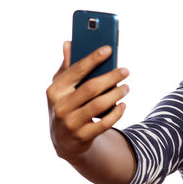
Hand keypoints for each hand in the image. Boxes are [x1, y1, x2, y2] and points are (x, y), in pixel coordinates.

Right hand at [46, 41, 129, 161]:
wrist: (64, 140)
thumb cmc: (66, 105)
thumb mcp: (62, 88)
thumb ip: (67, 67)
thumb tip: (68, 43)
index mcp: (55, 90)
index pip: (76, 70)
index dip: (93, 58)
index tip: (109, 49)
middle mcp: (60, 106)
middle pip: (91, 88)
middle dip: (111, 77)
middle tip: (125, 70)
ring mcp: (70, 123)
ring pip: (99, 105)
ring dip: (116, 94)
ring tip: (127, 87)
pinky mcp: (82, 136)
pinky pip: (104, 123)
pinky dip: (116, 113)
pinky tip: (123, 105)